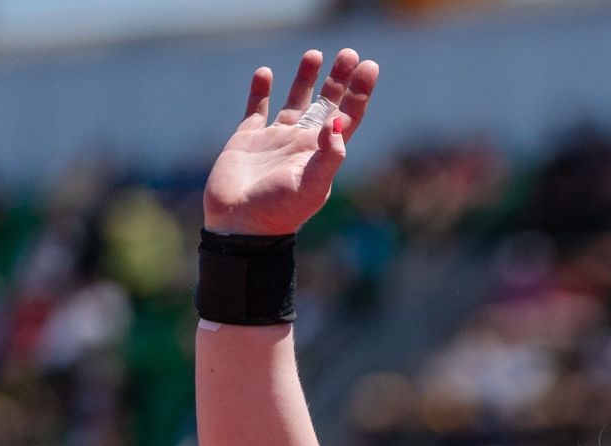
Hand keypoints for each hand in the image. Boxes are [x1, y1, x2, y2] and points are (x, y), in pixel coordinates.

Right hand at [203, 48, 379, 235]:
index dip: (359, 93)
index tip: (369, 67)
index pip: (346, 116)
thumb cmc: (280, 211)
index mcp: (321, 153)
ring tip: (315, 53)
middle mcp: (302, 143)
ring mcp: (275, 140)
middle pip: (326, 104)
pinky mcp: (247, 139)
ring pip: (295, 102)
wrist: (241, 226)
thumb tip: (338, 121)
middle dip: (339, 80)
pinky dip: (260, 90)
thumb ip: (329, 155)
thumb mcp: (312, 185)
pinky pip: (256, 109)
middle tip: (349, 54)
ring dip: (305, 79)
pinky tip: (266, 72)